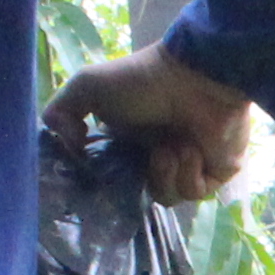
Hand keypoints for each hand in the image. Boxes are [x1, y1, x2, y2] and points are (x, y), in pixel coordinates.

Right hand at [47, 42, 259, 204]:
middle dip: (139, 177)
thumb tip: (70, 146)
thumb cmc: (143, 80)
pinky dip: (189, 174)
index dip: (108, 181)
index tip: (103, 175)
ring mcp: (188, 164)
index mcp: (132, 138)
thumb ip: (59, 112)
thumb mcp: (87, 85)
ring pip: (166, 197)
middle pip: (139, 192)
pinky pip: (194, 193)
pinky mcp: (215, 173)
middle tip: (145, 156)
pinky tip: (191, 150)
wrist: (196, 77)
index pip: (116, 176)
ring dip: (164, 173)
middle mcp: (158, 152)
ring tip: (170, 147)